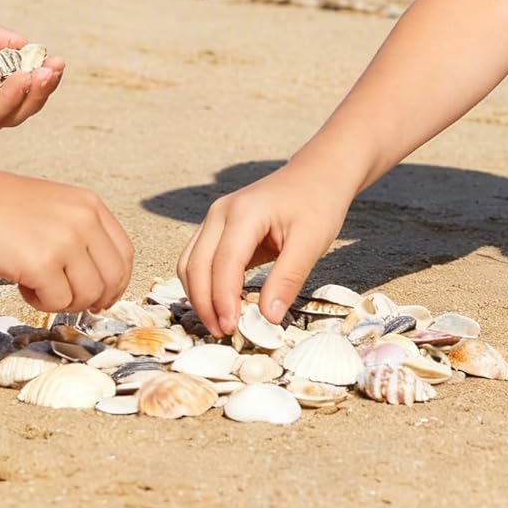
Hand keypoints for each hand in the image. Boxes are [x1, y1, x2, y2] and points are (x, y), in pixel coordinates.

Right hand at [0, 167, 134, 314]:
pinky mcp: (42, 265)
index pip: (124, 253)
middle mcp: (84, 221)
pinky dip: (39, 302)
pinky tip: (20, 283)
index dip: (116, 282)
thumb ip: (79, 234)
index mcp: (90, 205)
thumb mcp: (54, 207)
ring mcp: (65, 243)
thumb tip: (98, 282)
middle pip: (112, 279)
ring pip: (86, 296)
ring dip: (60, 300)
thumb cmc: (0, 208)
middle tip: (69, 302)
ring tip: (34, 282)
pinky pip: (56, 303)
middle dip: (94, 300)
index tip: (103, 297)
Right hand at [178, 164, 350, 336]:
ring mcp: (215, 218)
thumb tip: (268, 318)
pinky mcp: (218, 228)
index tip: (233, 329)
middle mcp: (220, 213)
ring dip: (198, 296)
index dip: (223, 300)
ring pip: (190, 263)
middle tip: (223, 334)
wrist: (317, 174)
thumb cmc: (317, 203)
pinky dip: (203, 284)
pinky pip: (199, 259)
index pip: (223, 264)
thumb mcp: (311, 241)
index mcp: (244, 213)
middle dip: (204, 304)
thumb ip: (288, 279)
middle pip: (196, 265)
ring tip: (220, 324)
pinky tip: (221, 305)